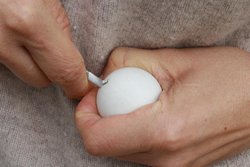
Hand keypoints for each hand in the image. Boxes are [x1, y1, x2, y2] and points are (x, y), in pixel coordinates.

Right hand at [0, 0, 87, 97]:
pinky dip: (15, 52)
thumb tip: (69, 51)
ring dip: (32, 62)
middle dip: (54, 72)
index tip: (82, 86)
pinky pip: (5, 61)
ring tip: (32, 35)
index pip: (64, 70)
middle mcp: (1, 37)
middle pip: (40, 80)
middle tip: (58, 54)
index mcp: (28, 19)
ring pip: (20, 72)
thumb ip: (59, 24)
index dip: (77, 83)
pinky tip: (15, 32)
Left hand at [75, 47, 249, 166]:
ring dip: (121, 123)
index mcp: (165, 131)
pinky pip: (141, 152)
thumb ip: (131, 62)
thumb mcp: (177, 60)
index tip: (91, 97)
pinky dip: (136, 132)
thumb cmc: (230, 79)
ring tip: (144, 100)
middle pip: (108, 145)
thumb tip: (105, 73)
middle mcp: (167, 159)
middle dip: (103, 117)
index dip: (85, 116)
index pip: (98, 139)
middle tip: (120, 92)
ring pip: (123, 149)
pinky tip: (155, 114)